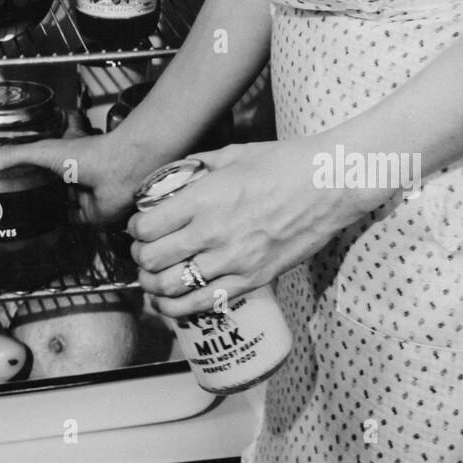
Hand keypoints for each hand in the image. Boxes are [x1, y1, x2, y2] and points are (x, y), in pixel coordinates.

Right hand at [0, 124, 145, 226]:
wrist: (118, 171)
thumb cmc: (87, 153)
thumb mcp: (42, 151)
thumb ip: (13, 156)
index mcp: (64, 155)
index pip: (41, 160)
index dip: (26, 165)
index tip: (6, 173)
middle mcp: (74, 175)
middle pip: (51, 185)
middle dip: (34, 191)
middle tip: (9, 200)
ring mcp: (83, 195)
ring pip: (61, 204)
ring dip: (47, 210)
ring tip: (19, 217)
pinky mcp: (91, 215)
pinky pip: (72, 222)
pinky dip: (60, 226)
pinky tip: (42, 230)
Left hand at [128, 139, 364, 318]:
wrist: (329, 185)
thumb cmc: (283, 164)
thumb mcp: (232, 154)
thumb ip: (198, 166)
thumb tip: (173, 174)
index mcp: (203, 199)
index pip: (146, 226)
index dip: (134, 229)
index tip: (138, 226)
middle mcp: (212, 232)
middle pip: (152, 260)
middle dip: (139, 258)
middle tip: (142, 252)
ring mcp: (233, 260)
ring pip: (172, 287)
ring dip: (152, 286)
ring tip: (151, 279)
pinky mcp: (253, 279)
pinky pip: (204, 303)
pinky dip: (178, 308)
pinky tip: (169, 303)